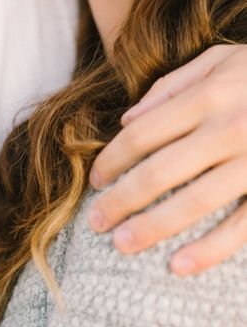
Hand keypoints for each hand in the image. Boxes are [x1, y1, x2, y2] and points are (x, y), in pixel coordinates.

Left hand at [88, 44, 246, 274]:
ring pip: (194, 203)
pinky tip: (178, 267)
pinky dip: (210, 250)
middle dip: (120, 200)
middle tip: (95, 222)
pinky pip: (242, 227)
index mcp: (211, 93)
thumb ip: (173, 85)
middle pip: (158, 172)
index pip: (143, 134)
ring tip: (121, 245)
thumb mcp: (225, 59)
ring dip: (152, 227)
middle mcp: (230, 127)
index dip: (112, 160)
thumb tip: (125, 120)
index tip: (95, 180)